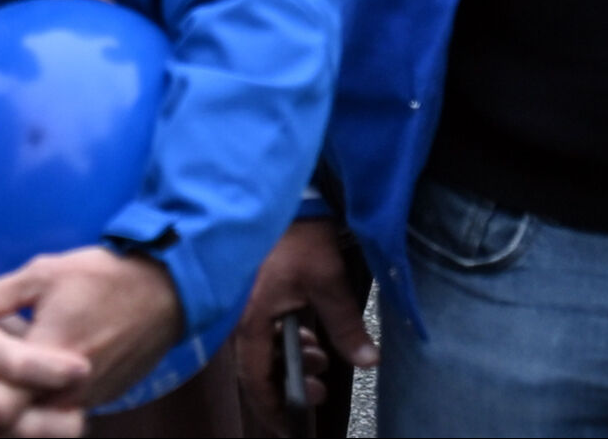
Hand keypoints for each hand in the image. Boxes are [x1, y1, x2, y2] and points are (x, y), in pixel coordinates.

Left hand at [0, 246, 185, 434]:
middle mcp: (69, 389)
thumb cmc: (103, 277)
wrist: (167, 291)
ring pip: (42, 424)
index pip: (1, 405)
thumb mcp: (45, 273)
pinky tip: (26, 395)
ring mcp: (88, 397)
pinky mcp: (103, 397)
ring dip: (16, 418)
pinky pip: (63, 414)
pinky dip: (41, 410)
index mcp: (48, 358)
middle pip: (19, 425)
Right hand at [227, 219, 369, 438]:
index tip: (290, 426)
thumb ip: (345, 326)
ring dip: (291, 360)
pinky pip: (264, 330)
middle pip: (257, 368)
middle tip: (320, 391)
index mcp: (251, 319)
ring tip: (322, 360)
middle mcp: (240, 317)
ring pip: (262, 349)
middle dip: (289, 384)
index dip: (272, 407)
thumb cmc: (298, 234)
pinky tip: (309, 334)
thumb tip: (367, 361)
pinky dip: (286, 340)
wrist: (284, 193)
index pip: (255, 378)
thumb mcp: (327, 281)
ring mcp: (243, 305)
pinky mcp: (251, 293)